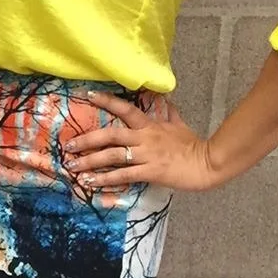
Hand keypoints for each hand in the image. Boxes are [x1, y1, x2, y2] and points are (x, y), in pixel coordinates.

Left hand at [63, 90, 223, 193]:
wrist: (208, 163)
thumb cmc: (193, 145)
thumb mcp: (180, 125)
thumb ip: (169, 113)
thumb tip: (165, 100)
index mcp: (150, 125)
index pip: (125, 108)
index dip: (106, 100)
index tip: (87, 95)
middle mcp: (145, 137)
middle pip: (110, 134)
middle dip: (87, 139)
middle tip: (69, 145)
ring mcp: (146, 154)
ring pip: (112, 156)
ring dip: (90, 161)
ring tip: (72, 167)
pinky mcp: (150, 171)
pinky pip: (123, 175)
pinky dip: (104, 179)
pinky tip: (90, 183)